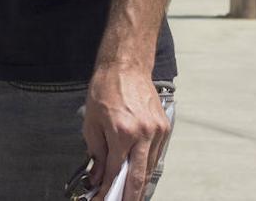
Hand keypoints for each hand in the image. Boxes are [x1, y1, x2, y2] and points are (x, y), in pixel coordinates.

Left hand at [83, 64, 169, 200]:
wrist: (125, 68)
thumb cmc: (105, 89)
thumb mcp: (91, 121)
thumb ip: (96, 151)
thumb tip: (98, 175)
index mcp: (122, 132)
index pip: (115, 171)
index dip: (108, 189)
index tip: (100, 198)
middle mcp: (143, 134)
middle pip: (138, 176)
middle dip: (129, 196)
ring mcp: (157, 132)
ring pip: (149, 167)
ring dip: (139, 183)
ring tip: (128, 194)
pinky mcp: (165, 128)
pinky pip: (156, 155)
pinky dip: (146, 166)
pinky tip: (138, 173)